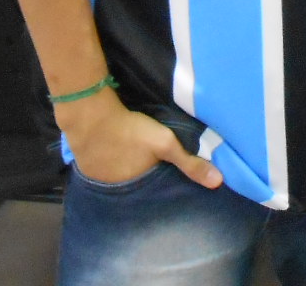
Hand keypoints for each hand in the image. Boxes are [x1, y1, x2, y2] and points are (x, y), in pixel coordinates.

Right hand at [56, 88, 221, 188]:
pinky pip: (103, 170)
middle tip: (149, 162)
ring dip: (125, 170)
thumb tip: (219, 182)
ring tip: (132, 156)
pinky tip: (114, 152)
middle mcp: (116, 190)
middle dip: (143, 177)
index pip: (154, 190)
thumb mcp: (165, 143)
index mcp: (136, 187)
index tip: (167, 174)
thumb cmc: (131, 130)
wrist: (91, 115)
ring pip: (118, 178)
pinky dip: (110, 164)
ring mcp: (99, 180)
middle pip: (135, 185)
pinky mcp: (86, 168)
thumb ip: (190, 163)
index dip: (161, 182)